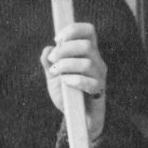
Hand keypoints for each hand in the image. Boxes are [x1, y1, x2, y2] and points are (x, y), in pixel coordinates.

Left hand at [43, 22, 106, 143]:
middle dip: (64, 50)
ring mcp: (99, 76)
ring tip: (56, 73)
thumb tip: (47, 49)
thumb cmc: (67, 93)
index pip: (88, 31)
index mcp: (87, 52)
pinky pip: (89, 82)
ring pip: (86, 63)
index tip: (57, 38)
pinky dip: (73, 80)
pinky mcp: (99, 90)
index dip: (73, 29)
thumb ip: (48, 62)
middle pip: (86, 45)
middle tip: (52, 60)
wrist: (76, 117)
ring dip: (66, 66)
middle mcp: (96, 61)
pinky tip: (65, 83)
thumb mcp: (53, 76)